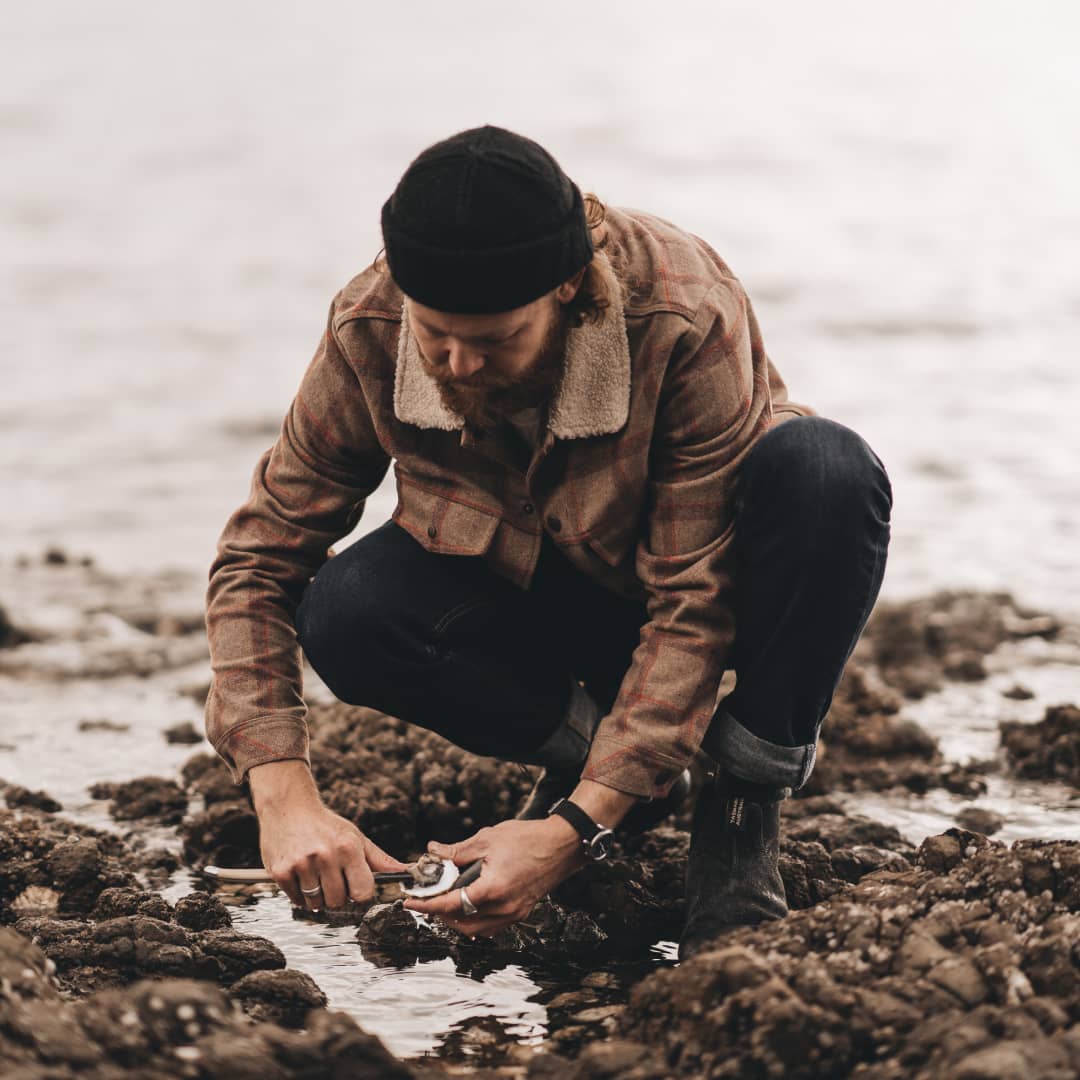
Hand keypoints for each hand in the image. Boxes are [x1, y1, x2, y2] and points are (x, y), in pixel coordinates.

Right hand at [248, 760, 406, 911]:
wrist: (288, 807)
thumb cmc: (326, 825)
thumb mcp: (355, 837)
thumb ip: (379, 859)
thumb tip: (404, 872)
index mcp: (348, 848)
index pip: (363, 893)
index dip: (359, 893)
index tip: (354, 886)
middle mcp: (326, 856)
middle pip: (338, 902)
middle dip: (336, 895)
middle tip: (330, 877)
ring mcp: (302, 864)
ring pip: (316, 904)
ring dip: (316, 896)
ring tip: (314, 874)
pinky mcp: (281, 871)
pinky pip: (296, 900)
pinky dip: (299, 894)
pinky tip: (300, 874)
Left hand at [402, 817, 584, 936]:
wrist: (562, 845)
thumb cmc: (529, 839)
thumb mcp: (488, 839)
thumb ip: (458, 851)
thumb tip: (434, 851)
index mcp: (493, 890)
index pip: (451, 905)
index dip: (427, 905)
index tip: (411, 902)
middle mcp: (504, 908)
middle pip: (462, 923)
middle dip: (440, 915)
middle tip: (426, 900)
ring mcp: (514, 913)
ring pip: (476, 929)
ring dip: (457, 920)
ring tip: (445, 903)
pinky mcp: (521, 912)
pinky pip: (492, 925)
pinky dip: (475, 920)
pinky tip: (469, 905)